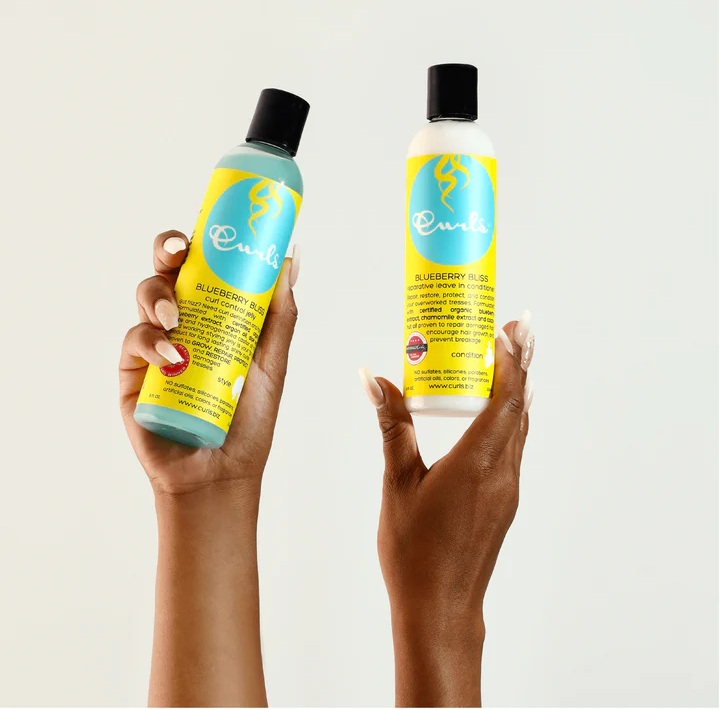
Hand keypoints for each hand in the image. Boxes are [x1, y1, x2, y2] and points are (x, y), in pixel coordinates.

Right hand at [119, 229, 299, 497]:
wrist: (221, 472)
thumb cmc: (249, 417)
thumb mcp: (272, 361)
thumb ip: (280, 313)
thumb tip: (291, 258)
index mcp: (215, 311)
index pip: (203, 263)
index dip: (201, 238)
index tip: (209, 225)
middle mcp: (182, 319)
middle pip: (167, 268)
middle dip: (167, 249)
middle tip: (179, 252)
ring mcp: (155, 342)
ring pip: (146, 295)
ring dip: (157, 297)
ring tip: (176, 320)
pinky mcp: (134, 371)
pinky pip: (134, 340)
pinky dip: (150, 342)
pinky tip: (170, 358)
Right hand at [361, 314, 533, 706]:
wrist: (440, 611)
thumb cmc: (414, 553)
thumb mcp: (397, 484)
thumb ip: (392, 428)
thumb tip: (376, 379)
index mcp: (477, 463)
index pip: (506, 399)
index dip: (512, 360)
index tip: (510, 329)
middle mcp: (502, 472)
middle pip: (520, 406)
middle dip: (520, 363)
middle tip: (513, 328)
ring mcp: (507, 488)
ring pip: (519, 426)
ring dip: (515, 389)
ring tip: (503, 358)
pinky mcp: (504, 500)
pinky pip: (513, 445)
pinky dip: (508, 417)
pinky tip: (493, 410)